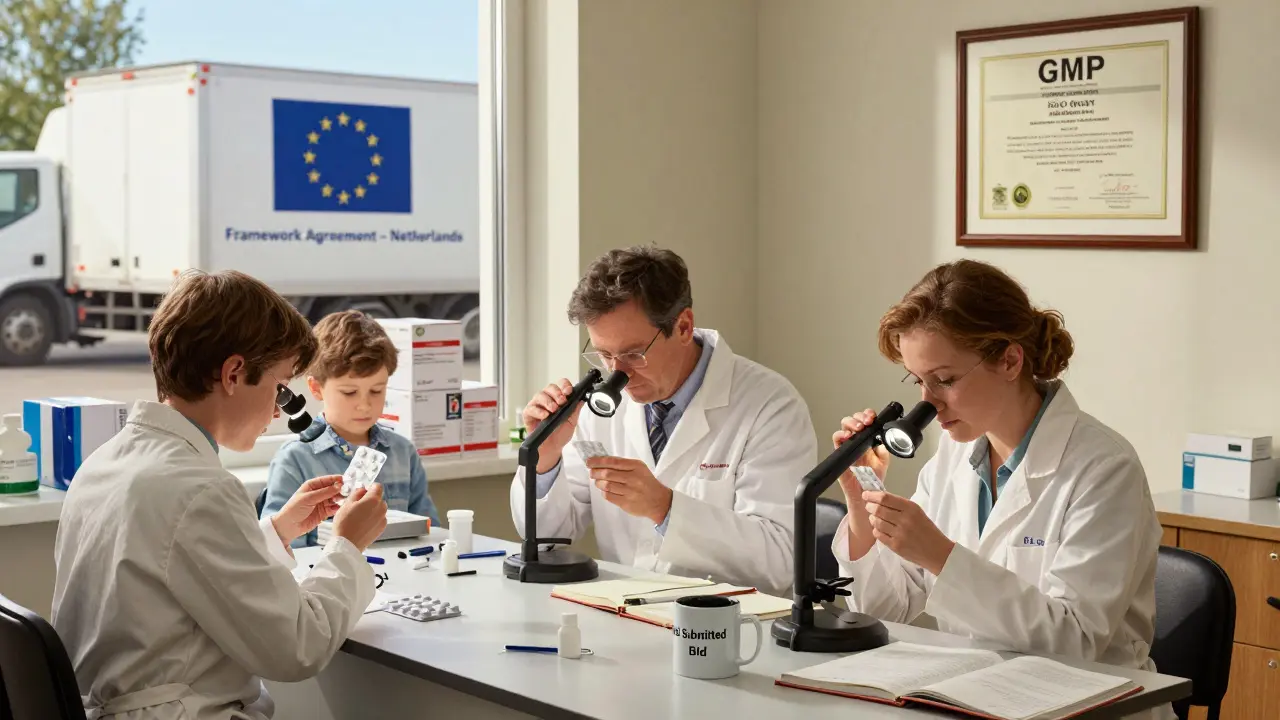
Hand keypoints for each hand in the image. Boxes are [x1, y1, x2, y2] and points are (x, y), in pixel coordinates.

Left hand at [271, 475, 343, 544]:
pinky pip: (334, 508)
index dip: (337, 480)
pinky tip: (341, 508)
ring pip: (335, 498)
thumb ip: (325, 492)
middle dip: (340, 490)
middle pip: (333, 489)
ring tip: (345, 500)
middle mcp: (318, 493)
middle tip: (348, 492)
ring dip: (340, 499)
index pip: (327, 480)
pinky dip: (338, 508)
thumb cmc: (294, 509)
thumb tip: (339, 485)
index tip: (347, 481)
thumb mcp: (309, 498)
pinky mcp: (324, 513)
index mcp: (312, 486)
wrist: (288, 526)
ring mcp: (321, 503)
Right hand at [331, 484, 388, 550]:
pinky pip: (379, 518)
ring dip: (372, 509)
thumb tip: (362, 490)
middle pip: (378, 498)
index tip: (363, 492)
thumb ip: (357, 493)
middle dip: (370, 499)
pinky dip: (373, 518)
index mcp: (373, 500)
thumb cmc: (345, 524)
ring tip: (358, 517)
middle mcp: (381, 508)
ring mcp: (383, 519)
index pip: (377, 486)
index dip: (369, 487)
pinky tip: (362, 524)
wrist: (347, 544)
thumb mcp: (347, 503)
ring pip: (379, 509)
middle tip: (357, 506)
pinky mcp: (382, 528)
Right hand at [522, 379, 584, 472]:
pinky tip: (545, 415)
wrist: (552, 448)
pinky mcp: (529, 414)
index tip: (569, 391)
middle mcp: (547, 400)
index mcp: (558, 399)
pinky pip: (531, 408)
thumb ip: (575, 410)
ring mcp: (537, 406)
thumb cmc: (560, 434)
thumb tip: (581, 399)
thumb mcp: (572, 422)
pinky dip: (538, 411)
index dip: (565, 385)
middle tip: (562, 401)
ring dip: (548, 401)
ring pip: (540, 395)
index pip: (561, 385)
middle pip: (550, 387)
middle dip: (557, 393)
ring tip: (553, 409)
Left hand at [586, 456, 672, 524]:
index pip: (613, 462)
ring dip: (598, 483)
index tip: (589, 461)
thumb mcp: (639, 469)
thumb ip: (623, 465)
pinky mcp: (626, 503)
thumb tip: (602, 462)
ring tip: (598, 482)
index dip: (598, 461)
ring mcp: (629, 491)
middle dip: (595, 472)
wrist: (659, 501)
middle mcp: (633, 478)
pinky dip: (603, 492)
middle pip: (607, 473)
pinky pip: (608, 496)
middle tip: (591, 472)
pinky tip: (605, 490)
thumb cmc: (647, 483)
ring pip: (606, 485)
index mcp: (636, 466)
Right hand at [833, 410, 892, 542]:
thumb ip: (883, 452)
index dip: (867, 416)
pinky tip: (847, 437)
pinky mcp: (841, 455)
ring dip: (850, 423)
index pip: (865, 422)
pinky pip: (836, 441)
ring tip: (858, 428)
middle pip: (852, 421)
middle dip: (859, 417)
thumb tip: (882, 443)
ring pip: (843, 427)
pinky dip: (840, 436)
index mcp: (867, 441)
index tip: (872, 417)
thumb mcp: (883, 463)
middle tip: (865, 422)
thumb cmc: (872, 480)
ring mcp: (848, 447)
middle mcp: (857, 442)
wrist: (866, 494)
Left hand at [862, 491, 954, 574]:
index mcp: (911, 508)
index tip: (866, 494)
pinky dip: (876, 530)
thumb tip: (879, 498)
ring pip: (876, 522)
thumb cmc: (927, 530)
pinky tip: (879, 529)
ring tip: (874, 518)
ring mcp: (900, 534)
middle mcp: (905, 520)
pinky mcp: (896, 546)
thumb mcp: (917, 512)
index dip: (872, 495)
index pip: (886, 498)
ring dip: (872, 519)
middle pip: (878, 509)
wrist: (938, 552)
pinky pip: (878, 535)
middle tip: (868, 506)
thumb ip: (900, 506)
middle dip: (870, 506)